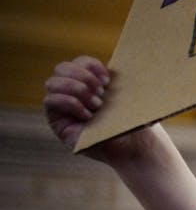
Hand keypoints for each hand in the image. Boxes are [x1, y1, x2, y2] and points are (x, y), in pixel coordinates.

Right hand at [42, 56, 159, 164]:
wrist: (132, 147)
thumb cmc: (132, 121)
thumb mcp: (130, 98)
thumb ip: (124, 81)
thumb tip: (131, 64)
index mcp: (88, 80)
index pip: (79, 62)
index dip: (90, 65)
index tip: (108, 79)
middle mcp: (70, 91)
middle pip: (61, 68)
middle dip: (82, 76)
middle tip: (102, 91)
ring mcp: (61, 105)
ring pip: (52, 82)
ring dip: (77, 90)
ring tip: (97, 105)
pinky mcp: (56, 120)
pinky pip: (50, 101)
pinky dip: (70, 103)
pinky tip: (89, 116)